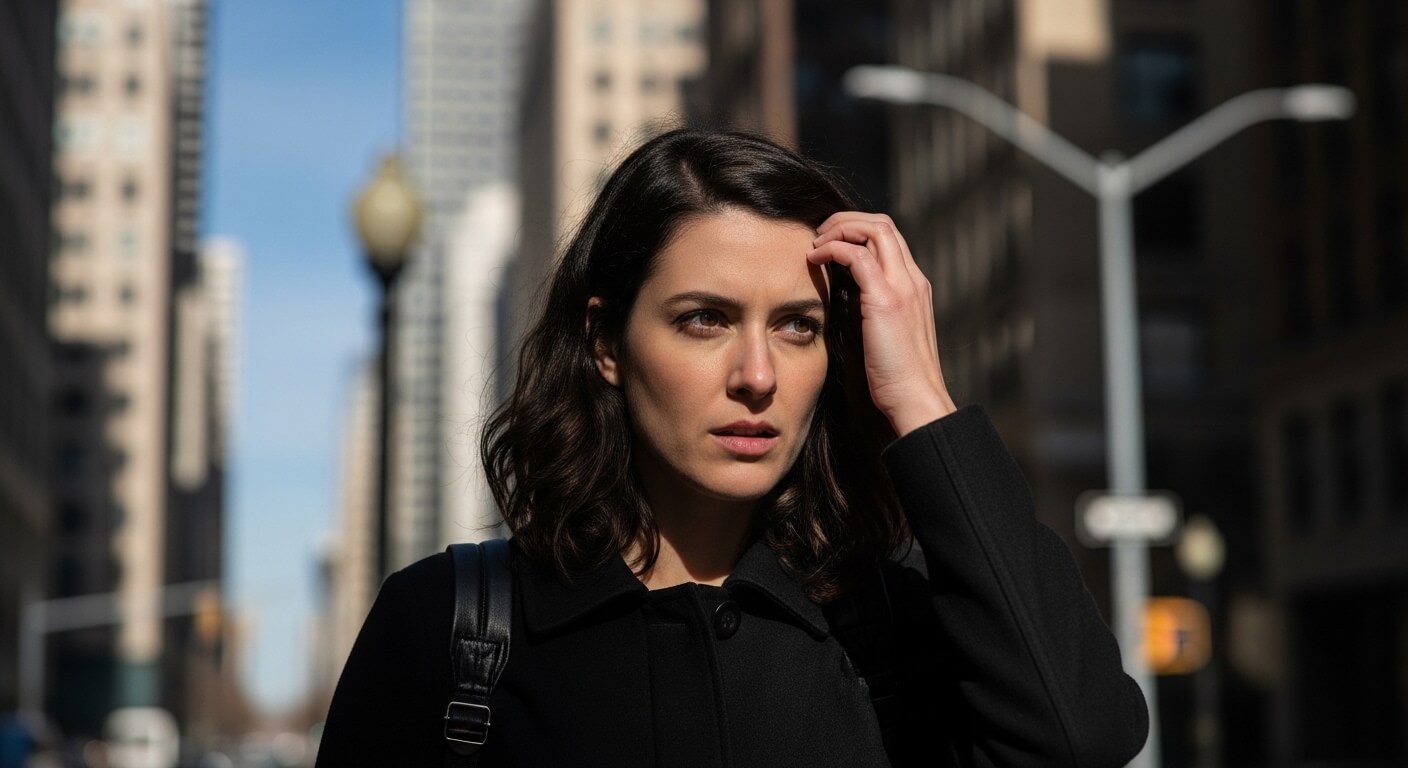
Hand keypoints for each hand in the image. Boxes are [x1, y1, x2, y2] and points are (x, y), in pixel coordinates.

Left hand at [807, 211, 956, 435]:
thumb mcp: (886, 334)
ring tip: (815, 242)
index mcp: (914, 286)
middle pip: (883, 223)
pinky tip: (815, 259)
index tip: (831, 242)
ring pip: (874, 229)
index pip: (889, 238)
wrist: (915, 398)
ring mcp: (902, 287)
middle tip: (819, 234)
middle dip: (847, 220)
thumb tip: (846, 300)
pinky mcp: (885, 299)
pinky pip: (857, 254)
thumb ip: (873, 311)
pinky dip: (833, 248)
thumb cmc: (896, 377)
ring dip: (839, 227)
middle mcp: (912, 280)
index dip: (858, 230)